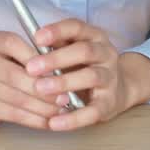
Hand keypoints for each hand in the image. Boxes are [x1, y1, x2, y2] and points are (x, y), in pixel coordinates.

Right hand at [0, 31, 60, 130]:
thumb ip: (33, 56)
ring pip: (16, 98)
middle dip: (43, 88)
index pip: (11, 44)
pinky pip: (13, 114)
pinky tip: (48, 121)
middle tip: (65, 96)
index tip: (57, 68)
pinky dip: (34, 120)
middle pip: (14, 75)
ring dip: (42, 107)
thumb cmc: (4, 68)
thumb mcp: (14, 54)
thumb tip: (61, 70)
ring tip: (61, 110)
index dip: (35, 57)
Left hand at [26, 19, 149, 131]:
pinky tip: (54, 122)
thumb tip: (29, 45)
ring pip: (91, 76)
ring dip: (64, 82)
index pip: (77, 27)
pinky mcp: (109, 103)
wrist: (119, 89)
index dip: (57, 31)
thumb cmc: (86, 66)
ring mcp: (110, 78)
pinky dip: (73, 119)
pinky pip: (92, 111)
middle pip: (84, 51)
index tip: (37, 38)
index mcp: (94, 37)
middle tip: (31, 68)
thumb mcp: (73, 50)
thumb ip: (55, 46)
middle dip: (56, 59)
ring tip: (40, 89)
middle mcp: (105, 54)